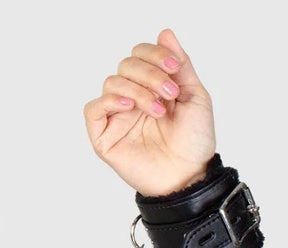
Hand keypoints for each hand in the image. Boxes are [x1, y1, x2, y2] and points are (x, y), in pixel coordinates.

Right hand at [84, 28, 215, 195]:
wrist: (188, 175)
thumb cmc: (193, 141)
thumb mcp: (194, 95)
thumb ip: (180, 65)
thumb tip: (165, 33)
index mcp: (152, 87)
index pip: (140, 55)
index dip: (155, 54)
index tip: (175, 69)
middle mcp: (132, 100)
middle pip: (125, 65)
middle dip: (149, 73)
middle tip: (169, 93)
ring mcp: (117, 118)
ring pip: (111, 82)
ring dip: (136, 89)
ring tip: (157, 109)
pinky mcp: (105, 137)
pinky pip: (93, 109)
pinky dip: (109, 101)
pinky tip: (129, 107)